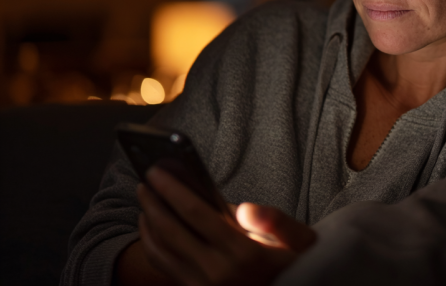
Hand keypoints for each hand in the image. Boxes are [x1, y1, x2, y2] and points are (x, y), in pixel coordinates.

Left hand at [135, 166, 314, 285]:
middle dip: (153, 202)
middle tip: (145, 178)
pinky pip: (164, 267)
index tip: (157, 170)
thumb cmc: (297, 261)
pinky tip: (153, 226)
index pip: (195, 214)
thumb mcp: (301, 239)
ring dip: (148, 222)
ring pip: (161, 252)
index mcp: (243, 254)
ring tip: (146, 198)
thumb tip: (244, 208)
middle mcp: (217, 274)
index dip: (172, 189)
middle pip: (171, 231)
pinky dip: (152, 244)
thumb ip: (276, 221)